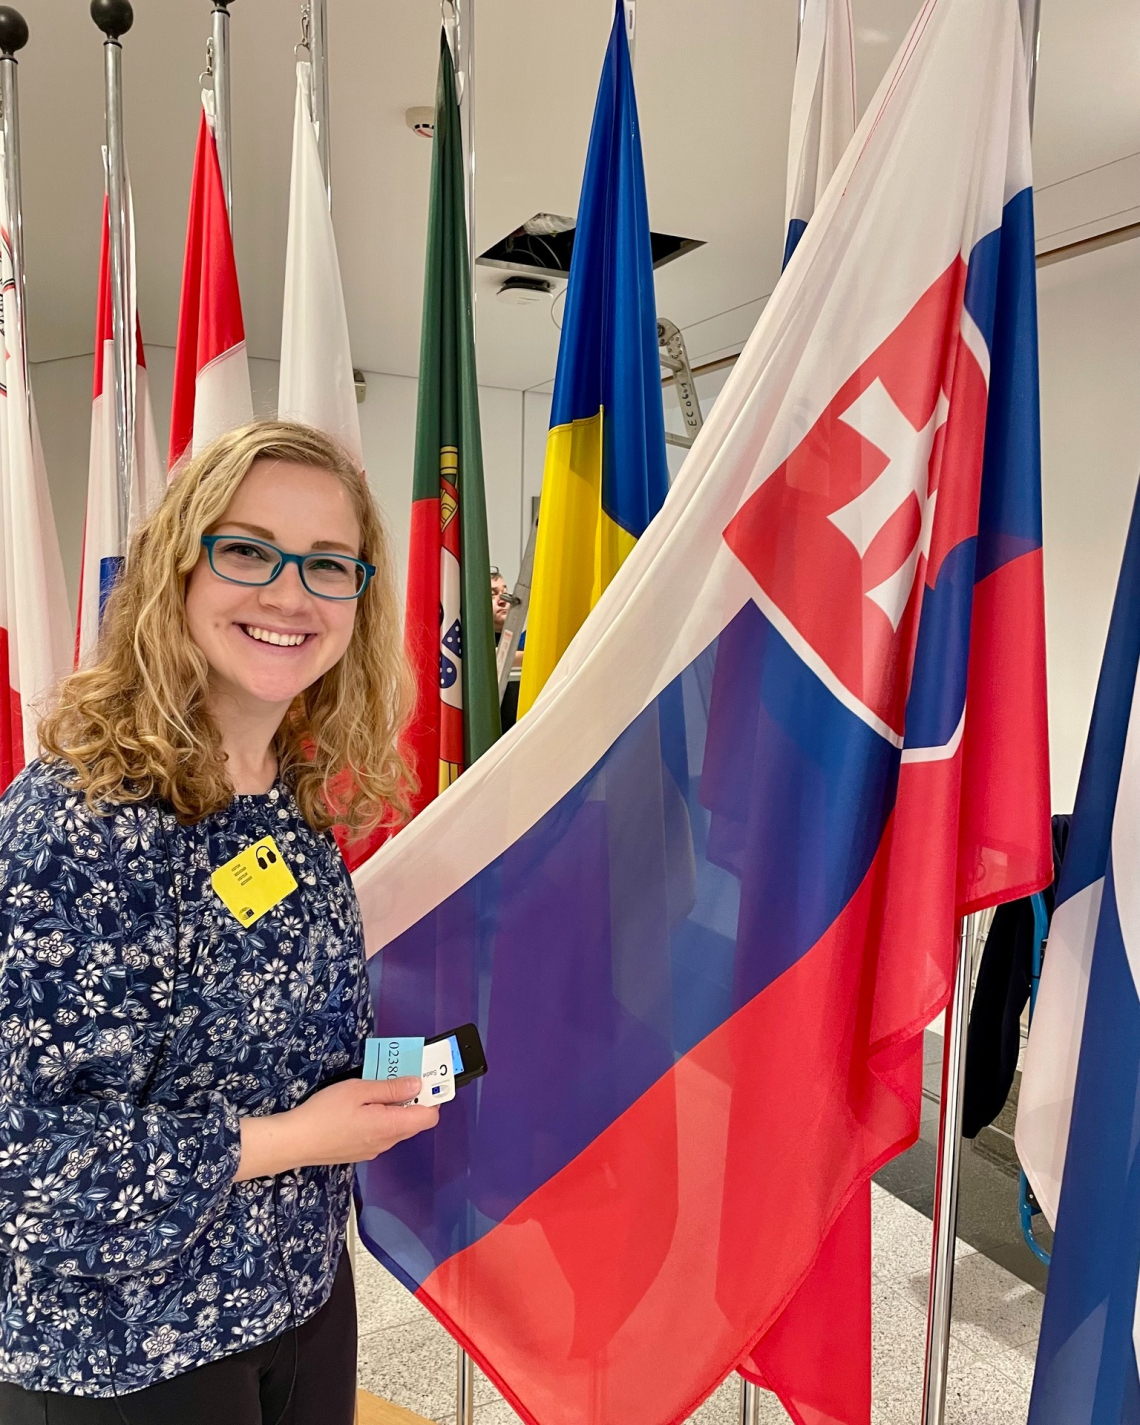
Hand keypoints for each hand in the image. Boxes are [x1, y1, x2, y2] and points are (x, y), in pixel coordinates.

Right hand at [235, 1076, 438, 1180]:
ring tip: (378, 1089)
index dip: (432, 1098)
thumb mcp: (358, 1090)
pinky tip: (363, 1107)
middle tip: (400, 1077)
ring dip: (397, 1109)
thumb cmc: (325, 1111)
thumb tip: (418, 1085)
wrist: (294, 1142)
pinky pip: (383, 1134)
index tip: (425, 1079)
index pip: (429, 1118)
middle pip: (415, 1123)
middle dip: (415, 1100)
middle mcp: (386, 1142)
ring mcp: (373, 1150)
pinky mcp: (360, 1152)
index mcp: (389, 1126)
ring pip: (398, 1129)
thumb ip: (390, 1088)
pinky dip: (383, 1119)